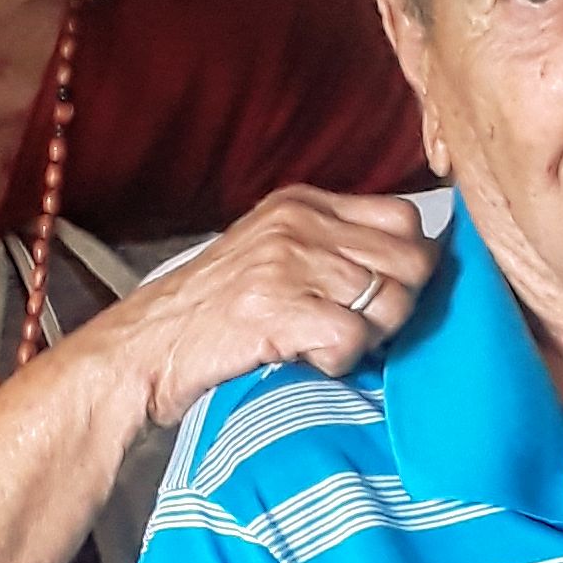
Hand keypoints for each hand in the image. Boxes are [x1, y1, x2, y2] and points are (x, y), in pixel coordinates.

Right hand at [101, 189, 437, 431]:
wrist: (144, 349)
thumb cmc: (213, 311)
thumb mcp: (272, 252)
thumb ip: (333, 245)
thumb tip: (418, 262)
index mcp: (301, 202)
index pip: (404, 218)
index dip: (407, 264)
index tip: (383, 295)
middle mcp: (298, 223)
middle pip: (410, 261)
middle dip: (396, 306)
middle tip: (357, 330)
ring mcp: (286, 264)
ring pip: (390, 303)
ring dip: (368, 339)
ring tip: (323, 345)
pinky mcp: (277, 310)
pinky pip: (354, 337)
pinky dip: (341, 360)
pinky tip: (308, 359)